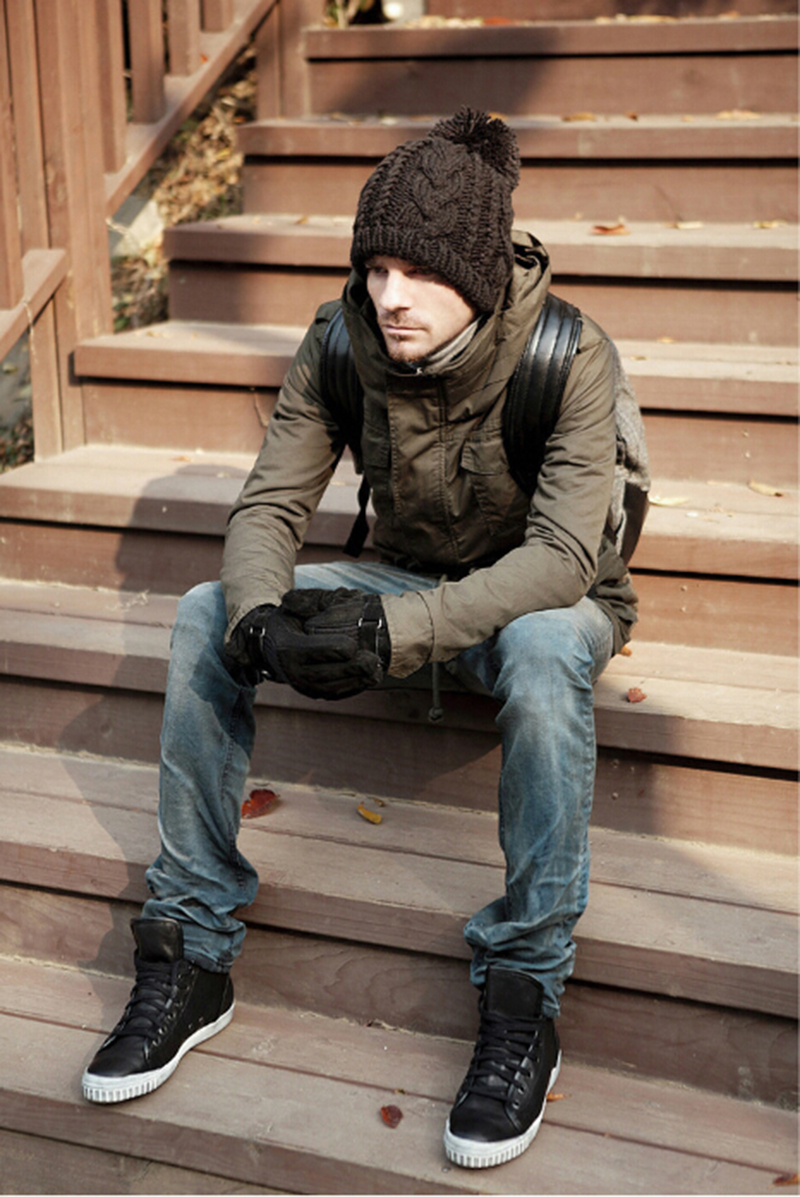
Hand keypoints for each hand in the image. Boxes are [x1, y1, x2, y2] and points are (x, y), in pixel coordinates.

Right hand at [232, 589, 389, 699]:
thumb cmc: (289, 622)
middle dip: (353, 668)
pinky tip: (369, 679)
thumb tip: (302, 600)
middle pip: (327, 673)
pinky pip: (335, 694)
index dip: (336, 648)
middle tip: (373, 660)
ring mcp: (303, 686)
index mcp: (289, 648)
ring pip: (333, 688)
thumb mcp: (292, 607)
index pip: (315, 650)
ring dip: (358, 681)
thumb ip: (304, 600)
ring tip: (376, 670)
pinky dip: (354, 688)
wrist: (274, 646)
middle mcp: (293, 671)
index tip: (354, 644)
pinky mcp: (313, 693)